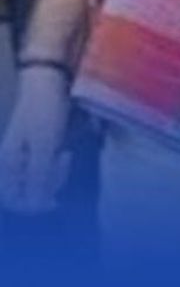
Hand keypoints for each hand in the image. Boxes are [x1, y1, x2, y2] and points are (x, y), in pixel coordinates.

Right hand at [0, 66, 71, 214]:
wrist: (49, 82)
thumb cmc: (44, 112)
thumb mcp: (45, 146)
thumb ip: (40, 176)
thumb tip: (39, 205)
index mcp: (8, 165)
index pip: (16, 200)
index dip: (35, 205)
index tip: (55, 197)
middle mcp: (13, 164)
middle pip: (29, 192)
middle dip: (49, 185)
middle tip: (62, 163)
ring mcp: (25, 156)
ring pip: (40, 181)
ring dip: (55, 175)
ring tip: (65, 155)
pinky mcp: (38, 149)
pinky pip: (45, 168)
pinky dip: (56, 166)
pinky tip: (64, 153)